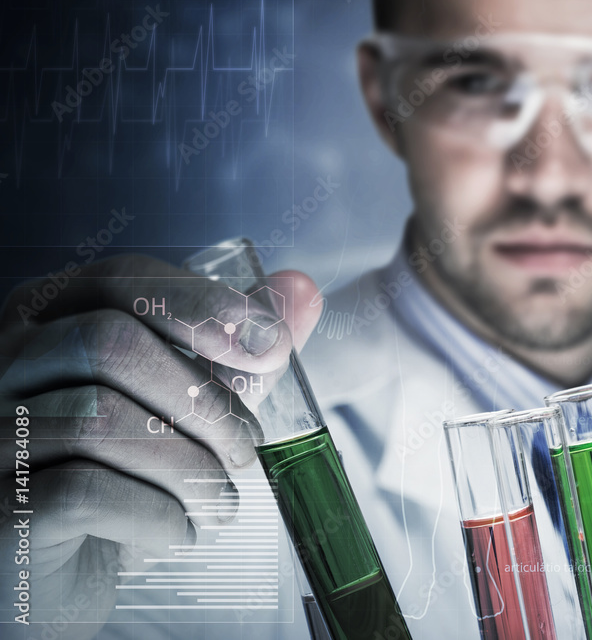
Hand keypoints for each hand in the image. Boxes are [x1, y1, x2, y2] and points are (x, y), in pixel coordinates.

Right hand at [0, 255, 320, 638]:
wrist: (60, 573)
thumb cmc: (124, 471)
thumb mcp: (184, 402)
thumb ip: (236, 346)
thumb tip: (302, 288)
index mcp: (46, 319)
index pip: (120, 277)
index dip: (201, 304)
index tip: (269, 345)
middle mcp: (1, 363)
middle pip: (109, 341)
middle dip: (204, 399)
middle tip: (247, 448)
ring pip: (100, 419)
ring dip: (190, 467)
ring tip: (221, 501)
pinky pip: (84, 492)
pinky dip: (158, 515)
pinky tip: (179, 531)